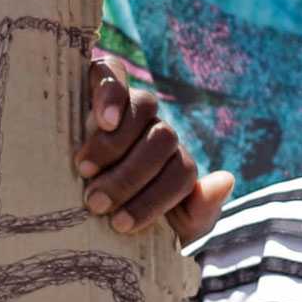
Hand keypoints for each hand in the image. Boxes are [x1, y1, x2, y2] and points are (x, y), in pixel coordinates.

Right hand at [74, 58, 232, 242]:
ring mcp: (129, 105)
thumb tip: (225, 179)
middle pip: (163, 139)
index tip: (121, 225)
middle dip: (129, 176)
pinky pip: (111, 73)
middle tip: (96, 203)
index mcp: (173, 162)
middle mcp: (155, 129)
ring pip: (143, 108)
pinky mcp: (100, 80)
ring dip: (115, 143)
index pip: (182, 172)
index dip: (155, 199)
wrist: (76, 205)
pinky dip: (110, 95)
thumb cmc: (119, 216)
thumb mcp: (165, 228)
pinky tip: (102, 121)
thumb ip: (199, 211)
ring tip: (84, 171)